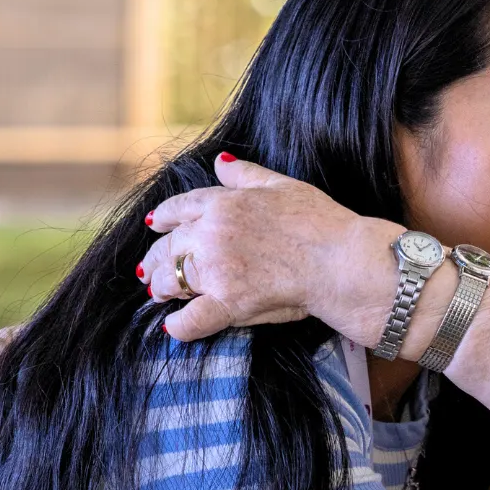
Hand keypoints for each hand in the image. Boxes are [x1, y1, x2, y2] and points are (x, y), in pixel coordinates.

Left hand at [140, 154, 395, 342]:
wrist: (340, 260)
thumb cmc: (320, 222)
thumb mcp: (282, 185)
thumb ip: (246, 174)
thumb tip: (220, 162)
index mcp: (224, 204)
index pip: (178, 209)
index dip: (162, 219)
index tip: (155, 226)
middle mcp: (211, 234)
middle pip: (168, 247)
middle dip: (155, 259)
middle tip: (149, 270)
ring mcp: (216, 270)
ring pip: (172, 279)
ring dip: (161, 287)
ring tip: (158, 294)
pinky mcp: (228, 303)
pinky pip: (190, 319)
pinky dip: (179, 325)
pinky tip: (174, 327)